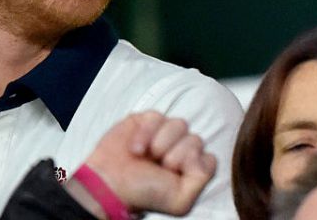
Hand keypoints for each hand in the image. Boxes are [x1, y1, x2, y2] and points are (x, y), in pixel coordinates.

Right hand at [79, 111, 216, 216]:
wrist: (108, 185)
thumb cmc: (142, 193)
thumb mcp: (180, 200)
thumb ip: (202, 178)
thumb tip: (204, 154)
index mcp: (191, 168)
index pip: (208, 156)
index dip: (191, 164)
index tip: (172, 175)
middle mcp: (180, 149)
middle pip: (195, 139)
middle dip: (174, 155)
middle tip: (157, 167)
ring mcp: (165, 133)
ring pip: (180, 124)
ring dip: (160, 143)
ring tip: (145, 157)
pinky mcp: (147, 120)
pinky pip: (158, 116)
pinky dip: (145, 133)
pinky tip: (136, 148)